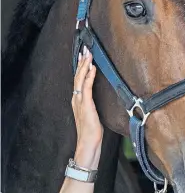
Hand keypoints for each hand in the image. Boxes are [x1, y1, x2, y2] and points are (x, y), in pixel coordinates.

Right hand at [71, 46, 103, 167]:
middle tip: (85, 49)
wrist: (88, 143)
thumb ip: (94, 105)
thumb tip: (100, 98)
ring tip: (88, 54)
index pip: (78, 80)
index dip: (80, 67)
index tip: (84, 56)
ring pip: (80, 79)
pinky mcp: (85, 105)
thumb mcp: (93, 115)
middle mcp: (76, 99)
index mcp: (78, 101)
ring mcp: (79, 102)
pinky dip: (88, 76)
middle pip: (77, 76)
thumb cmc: (92, 132)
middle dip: (81, 62)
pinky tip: (92, 68)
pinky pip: (86, 87)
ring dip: (84, 65)